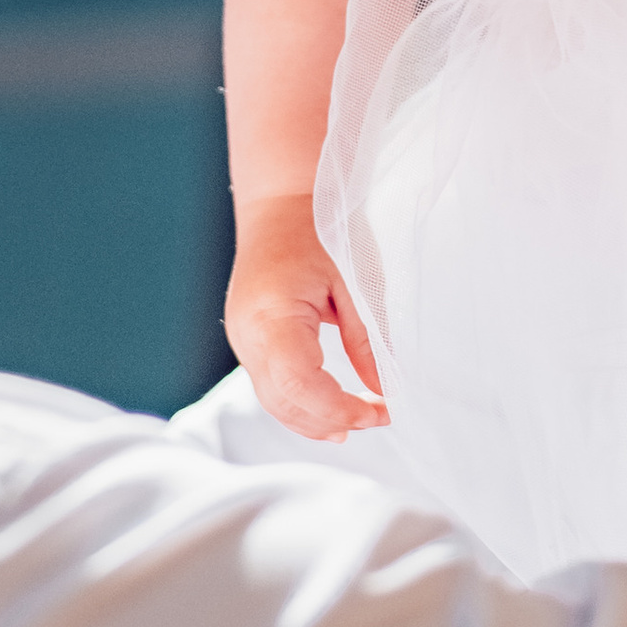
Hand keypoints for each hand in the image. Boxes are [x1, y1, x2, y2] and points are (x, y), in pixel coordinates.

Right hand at [226, 190, 387, 437]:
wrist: (279, 204)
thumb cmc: (320, 230)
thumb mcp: (355, 282)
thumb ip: (368, 340)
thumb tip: (384, 391)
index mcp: (272, 313)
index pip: (299, 384)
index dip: (339, 409)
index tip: (381, 411)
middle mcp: (248, 334)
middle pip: (283, 401)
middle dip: (332, 420)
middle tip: (379, 417)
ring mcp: (242, 340)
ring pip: (274, 401)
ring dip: (317, 420)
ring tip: (361, 421)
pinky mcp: (248, 343)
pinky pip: (271, 387)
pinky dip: (302, 404)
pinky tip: (332, 411)